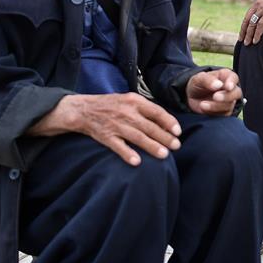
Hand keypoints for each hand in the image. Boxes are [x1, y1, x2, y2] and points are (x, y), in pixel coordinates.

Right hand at [27, 93, 181, 166]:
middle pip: (149, 126)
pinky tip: (137, 162)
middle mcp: (126, 112)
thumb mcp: (130, 100)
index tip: (178, 131)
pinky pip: (118, 146)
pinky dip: (127, 154)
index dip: (168, 122)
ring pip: (137, 137)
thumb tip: (166, 122)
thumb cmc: (112, 105)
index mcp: (134, 101)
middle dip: (164, 137)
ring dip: (151, 146)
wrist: (83, 109)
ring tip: (164, 155)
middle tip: (176, 146)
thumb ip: (146, 109)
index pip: (156, 111)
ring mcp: (116, 125)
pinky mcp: (105, 136)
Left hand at [186, 68, 241, 115]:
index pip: (234, 78)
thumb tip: (219, 84)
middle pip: (236, 93)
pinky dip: (214, 113)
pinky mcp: (225, 111)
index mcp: (226, 76)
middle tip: (215, 97)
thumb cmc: (198, 84)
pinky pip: (224, 114)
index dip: (232, 82)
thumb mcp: (198, 79)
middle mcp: (230, 88)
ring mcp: (229, 101)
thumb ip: (208, 80)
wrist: (192, 97)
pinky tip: (205, 109)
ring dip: (216, 106)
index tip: (228, 87)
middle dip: (227, 96)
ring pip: (230, 105)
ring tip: (202, 104)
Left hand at [239, 0, 262, 44]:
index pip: (249, 14)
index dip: (245, 23)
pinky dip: (257, 34)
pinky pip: (260, 26)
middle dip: (243, 30)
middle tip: (241, 39)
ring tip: (247, 43)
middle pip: (247, 19)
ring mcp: (262, 9)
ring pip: (252, 24)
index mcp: (258, 0)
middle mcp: (258, 4)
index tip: (243, 31)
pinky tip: (255, 40)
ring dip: (249, 34)